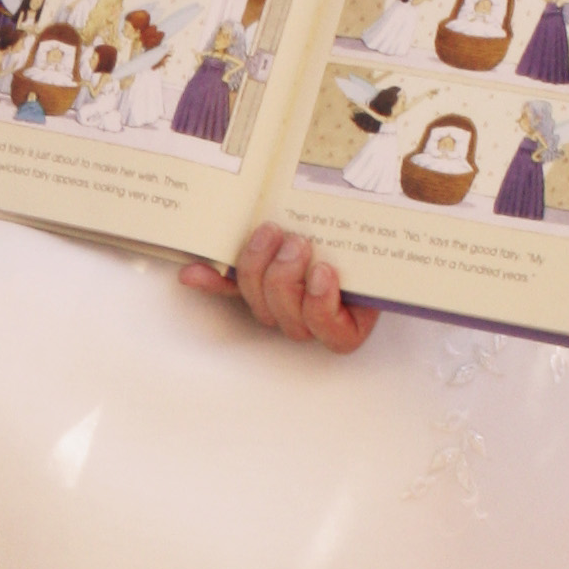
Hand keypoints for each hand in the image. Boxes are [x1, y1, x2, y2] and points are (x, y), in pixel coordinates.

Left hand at [180, 220, 378, 353]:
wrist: (363, 234)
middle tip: (296, 241)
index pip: (333, 335)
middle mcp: (312, 323)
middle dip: (287, 278)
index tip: (325, 269)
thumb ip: (369, 253)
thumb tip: (357, 248)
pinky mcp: (256, 290)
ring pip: (261, 307)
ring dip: (259, 268)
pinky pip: (231, 294)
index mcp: (348, 323)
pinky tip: (192, 274)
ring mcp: (282, 307)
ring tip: (271, 233)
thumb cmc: (371, 250)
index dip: (321, 305)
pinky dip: (212, 283)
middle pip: (288, 319)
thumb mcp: (375, 254)